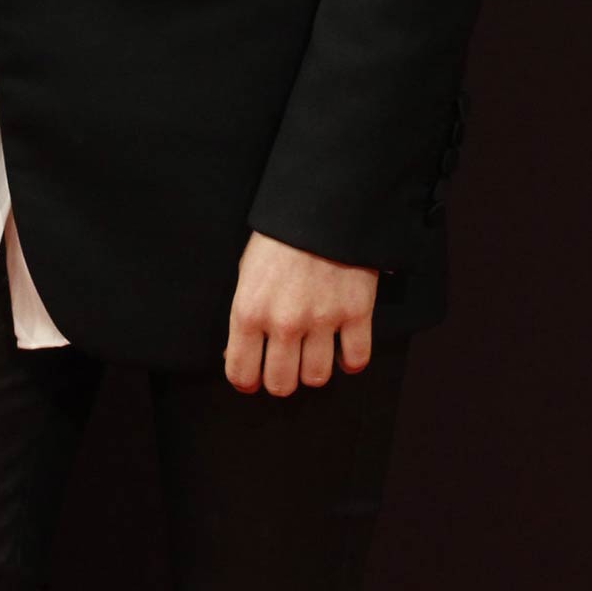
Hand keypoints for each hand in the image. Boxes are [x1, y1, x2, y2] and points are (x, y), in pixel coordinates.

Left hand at [223, 231, 377, 395]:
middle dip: (279, 379)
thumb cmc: (276, 239)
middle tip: (283, 364)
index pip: (241, 373)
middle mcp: (284, 322)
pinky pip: (355, 361)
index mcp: (249, 310)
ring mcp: (322, 320)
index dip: (246, 380)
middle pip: (281, 385)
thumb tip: (236, 357)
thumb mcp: (245, 272)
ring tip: (311, 351)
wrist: (318, 205)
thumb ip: (243, 317)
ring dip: (313, 369)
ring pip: (316, 378)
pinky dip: (348, 361)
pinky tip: (340, 347)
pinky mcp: (355, 313)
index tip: (252, 376)